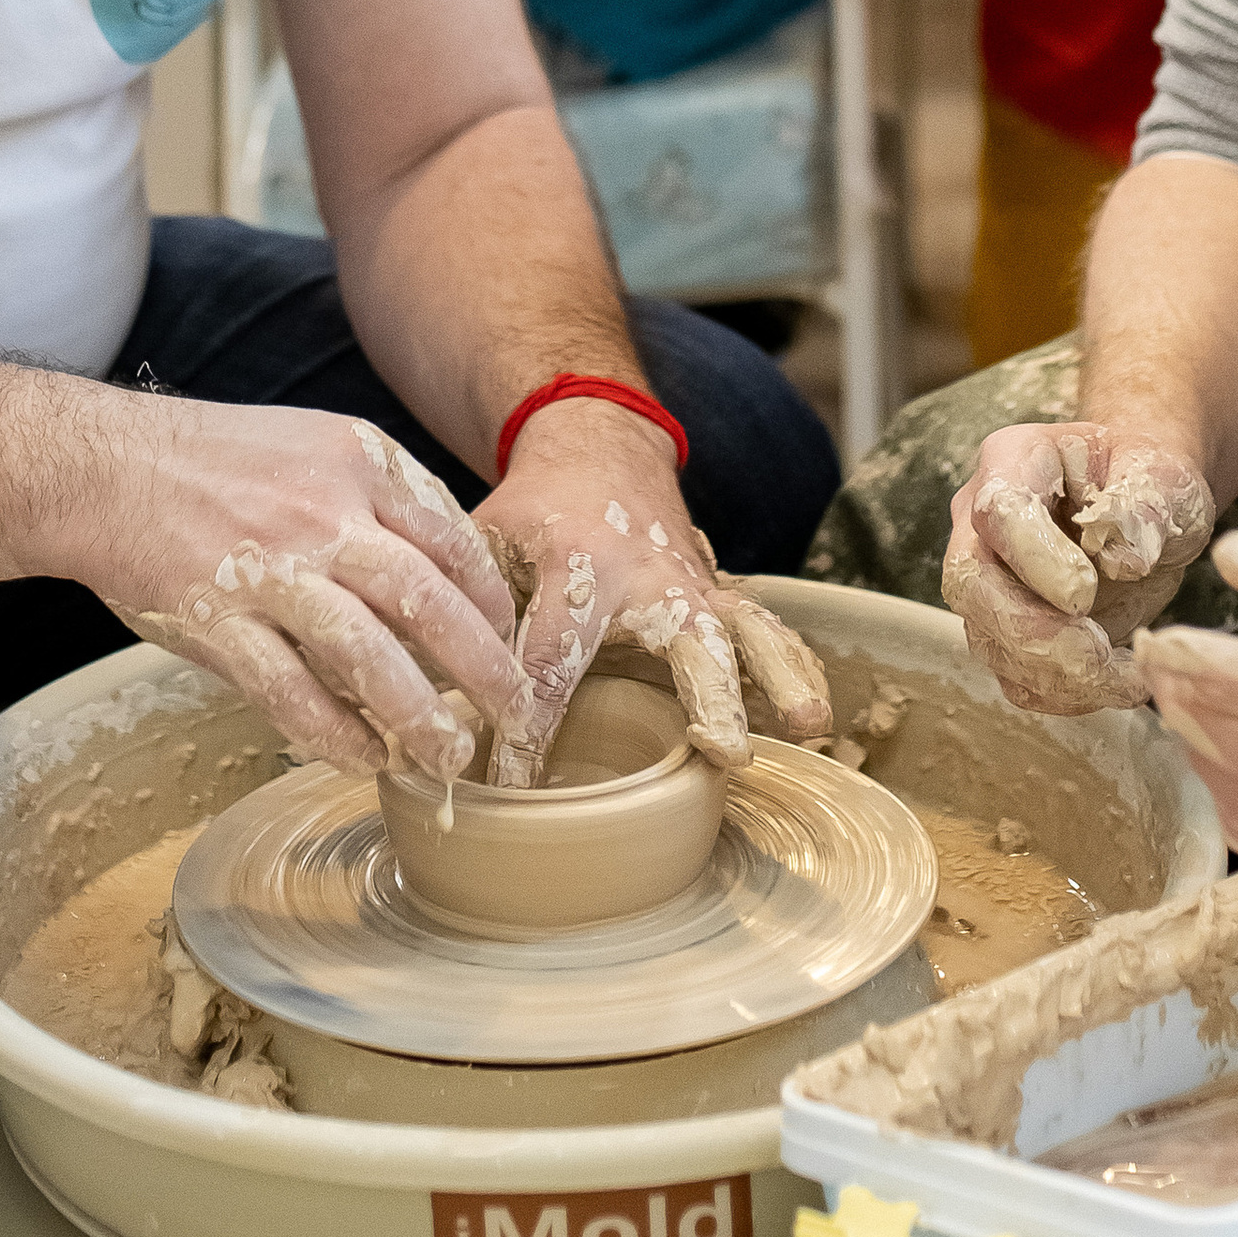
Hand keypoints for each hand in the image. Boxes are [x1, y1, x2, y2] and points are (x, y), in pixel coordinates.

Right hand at [102, 401, 532, 788]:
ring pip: (369, 655)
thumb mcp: (314, 445)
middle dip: (484, 668)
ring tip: (449, 757)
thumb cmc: (214, 461)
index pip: (451, 538)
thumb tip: (442, 571)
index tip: (511, 643)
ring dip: (418, 714)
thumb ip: (377, 498)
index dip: (491, 600)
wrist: (105, 468)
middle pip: (429, 600)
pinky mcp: (220, 622)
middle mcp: (323, 513)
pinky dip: (335, 732)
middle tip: (517, 714)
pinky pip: (291, 692)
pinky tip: (364, 757)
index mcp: (357, 462)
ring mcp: (271, 570)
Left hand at [477, 404, 833, 781]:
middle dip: (705, 694)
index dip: (527, 729)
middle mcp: (649, 576)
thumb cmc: (532, 515)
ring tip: (806, 727)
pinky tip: (815, 716)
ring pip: (745, 633)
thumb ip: (460, 614)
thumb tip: (422, 701)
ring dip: (775, 680)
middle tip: (720, 746)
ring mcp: (695, 586)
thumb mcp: (481, 544)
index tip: (509, 786)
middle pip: (683, 638)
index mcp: (578, 564)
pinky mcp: (720, 596)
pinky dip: (795, 668)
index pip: (550, 661)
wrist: (598, 450)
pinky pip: (767, 631)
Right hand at [942, 421, 1213, 713]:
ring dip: (1059, 676)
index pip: (998, 512)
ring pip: (990, 643)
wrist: (1146, 510)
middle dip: (1034, 634)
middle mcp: (982, 523)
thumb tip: (1124, 557)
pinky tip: (1118, 681)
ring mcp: (988, 582)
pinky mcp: (1007, 635)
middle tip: (1098, 655)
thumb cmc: (1149, 479)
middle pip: (972, 586)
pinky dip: (1067, 695)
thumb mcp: (1165, 474)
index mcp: (1013, 461)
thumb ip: (1145, 505)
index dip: (1035, 560)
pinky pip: (1017, 680)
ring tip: (1129, 674)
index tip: (1087, 594)